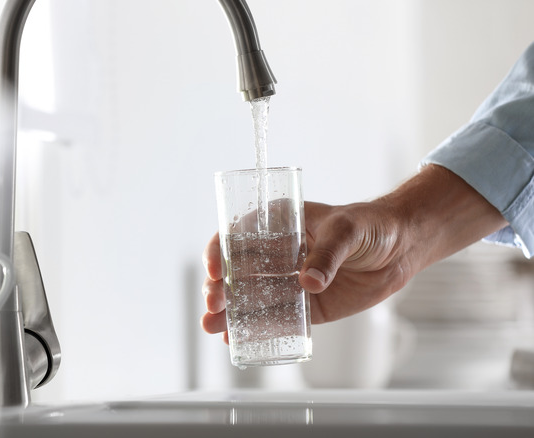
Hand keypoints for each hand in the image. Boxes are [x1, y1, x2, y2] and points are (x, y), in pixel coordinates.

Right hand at [201, 165, 506, 340]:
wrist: (402, 248)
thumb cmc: (372, 225)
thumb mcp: (347, 230)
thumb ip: (328, 254)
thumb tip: (307, 282)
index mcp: (278, 224)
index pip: (237, 235)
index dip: (218, 251)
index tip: (212, 269)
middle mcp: (276, 253)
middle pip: (237, 271)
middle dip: (219, 288)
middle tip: (213, 304)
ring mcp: (288, 281)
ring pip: (251, 298)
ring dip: (229, 313)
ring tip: (212, 327)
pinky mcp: (306, 306)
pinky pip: (277, 319)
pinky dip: (257, 329)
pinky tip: (237, 340)